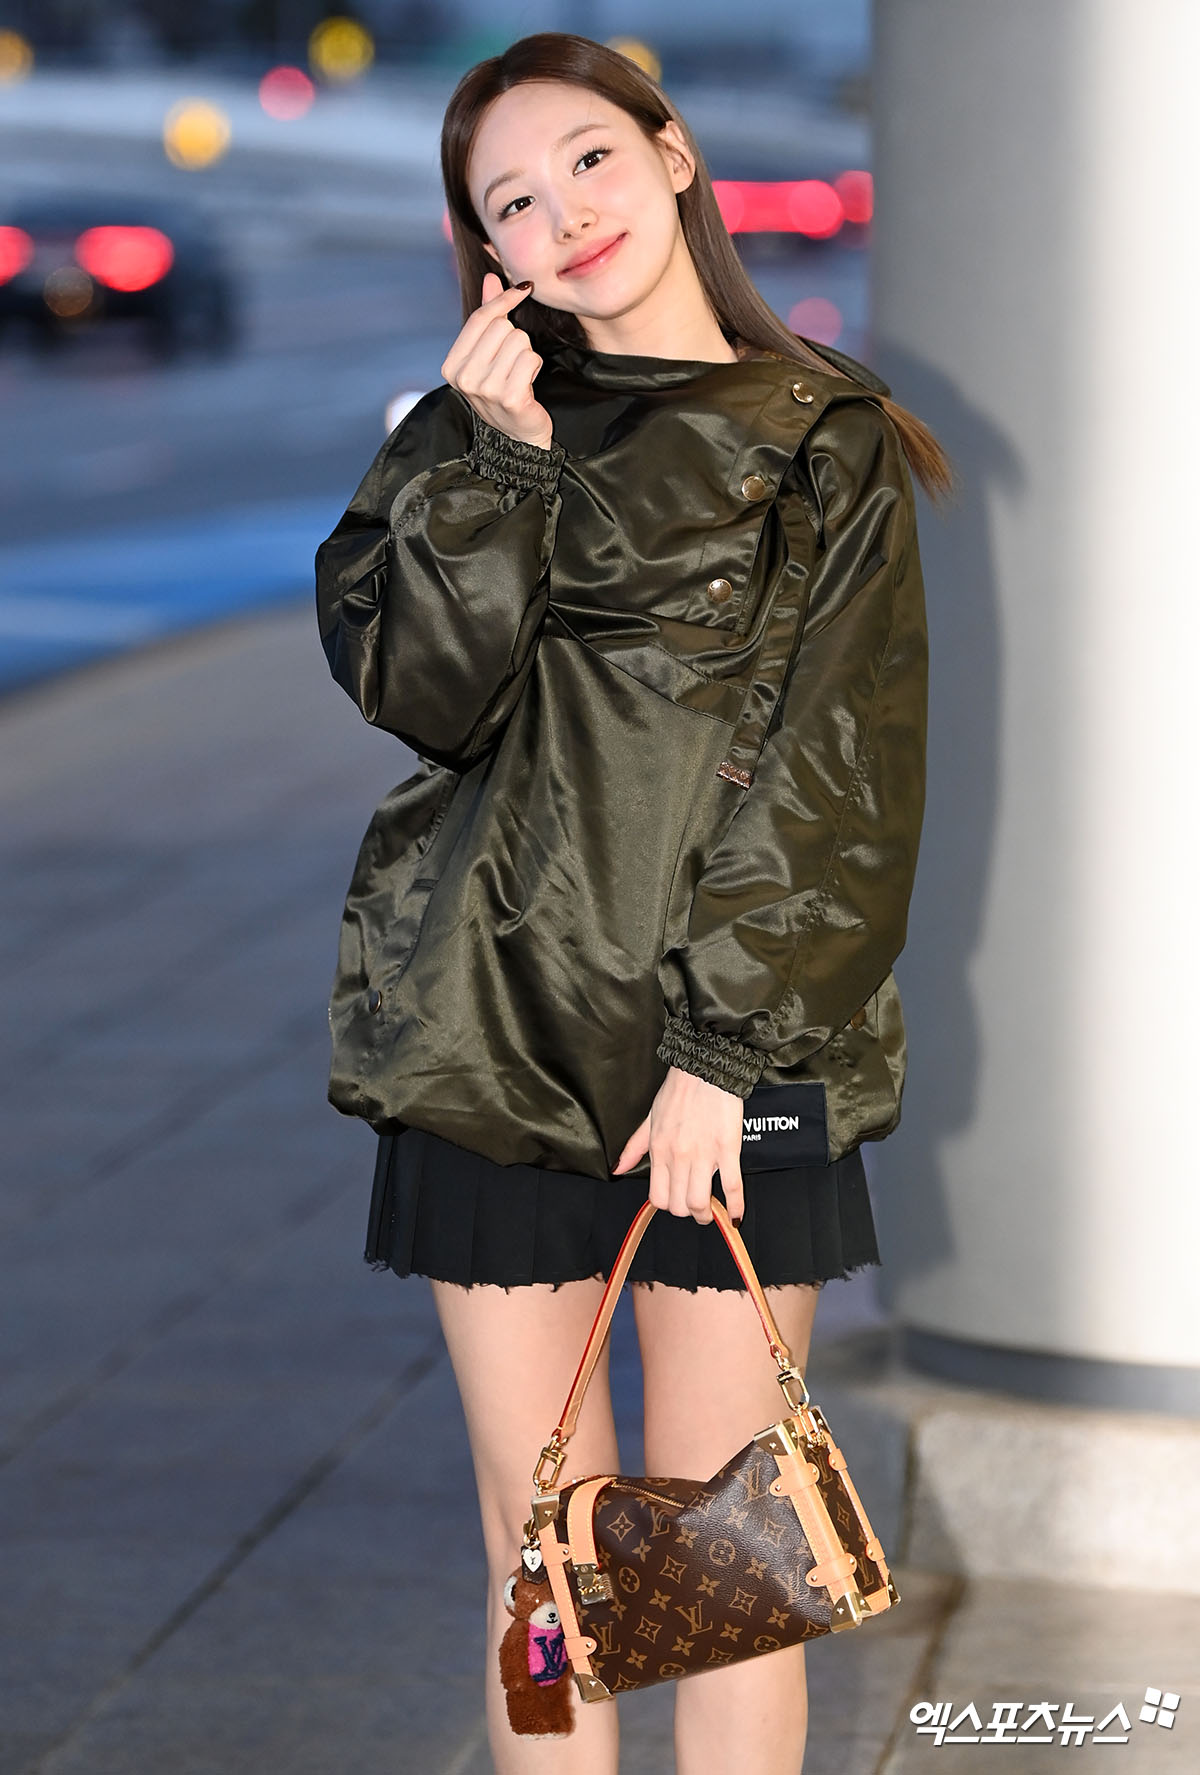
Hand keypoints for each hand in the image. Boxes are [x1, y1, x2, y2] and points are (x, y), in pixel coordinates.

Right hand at [440, 271, 554, 450]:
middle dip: (516, 339)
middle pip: (502, 328)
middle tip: (511, 363)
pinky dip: (535, 368)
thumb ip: (488, 316)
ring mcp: (486, 390)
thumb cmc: (502, 390)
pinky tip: (527, 385)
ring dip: (527, 355)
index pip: (480, 318)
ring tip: (519, 375)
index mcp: (451, 366)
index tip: (523, 289)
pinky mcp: (510, 398)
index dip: (504, 300)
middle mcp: (464, 378)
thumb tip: (492, 277)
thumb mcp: (488, 353)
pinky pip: (531, 360)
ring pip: (519, 342)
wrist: (518, 437)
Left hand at [612, 1066, 744, 1226]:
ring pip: (701, 1202)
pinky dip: (734, 1206)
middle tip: (697, 1209)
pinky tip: (736, 1216)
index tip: (678, 1203)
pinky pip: (732, 1186)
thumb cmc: (678, 1091)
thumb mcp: (649, 1119)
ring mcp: (704, 1154)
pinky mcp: (728, 1149)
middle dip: (689, 1213)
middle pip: (680, 1205)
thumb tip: (618, 1168)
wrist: (704, 1068)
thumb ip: (634, 1147)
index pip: (658, 1198)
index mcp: (659, 1150)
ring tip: (712, 1212)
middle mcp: (679, 1157)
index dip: (669, 1206)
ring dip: (707, 1214)